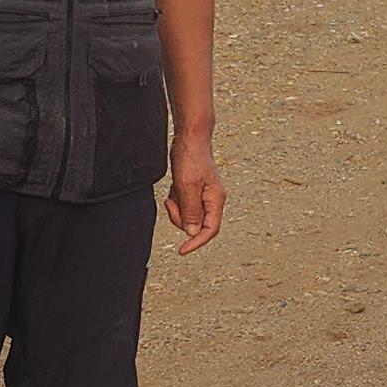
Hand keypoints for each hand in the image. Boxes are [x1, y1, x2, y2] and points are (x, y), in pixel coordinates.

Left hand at [165, 135, 225, 254]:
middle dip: (180, 217)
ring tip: (174, 189)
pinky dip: (176, 198)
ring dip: (177, 206)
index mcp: (216, 200)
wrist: (190, 137)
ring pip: (188, 215)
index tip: (181, 250)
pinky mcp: (195, 190)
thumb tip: (192, 233)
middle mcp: (212, 200)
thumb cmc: (191, 157)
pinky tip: (175, 185)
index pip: (210, 230)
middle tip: (171, 202)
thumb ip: (190, 211)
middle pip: (196, 224)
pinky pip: (184, 204)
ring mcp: (204, 195)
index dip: (196, 242)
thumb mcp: (187, 185)